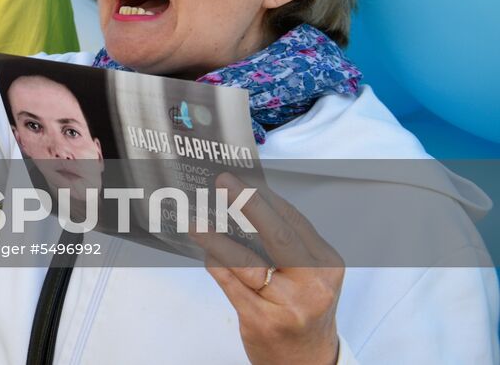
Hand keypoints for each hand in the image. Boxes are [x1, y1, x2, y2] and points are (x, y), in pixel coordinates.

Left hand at [196, 174, 343, 364]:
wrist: (308, 362)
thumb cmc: (303, 310)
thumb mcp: (308, 275)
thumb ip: (284, 243)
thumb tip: (243, 201)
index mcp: (326, 263)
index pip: (293, 220)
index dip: (264, 196)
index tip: (242, 177)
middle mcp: (312, 283)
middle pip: (278, 235)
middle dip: (249, 204)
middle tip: (223, 182)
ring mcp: (288, 304)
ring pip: (246, 261)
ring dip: (216, 236)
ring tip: (197, 219)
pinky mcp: (261, 320)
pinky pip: (230, 283)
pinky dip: (214, 261)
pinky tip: (204, 249)